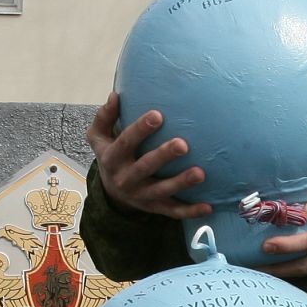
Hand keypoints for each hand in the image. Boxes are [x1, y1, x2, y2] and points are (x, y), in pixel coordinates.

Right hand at [85, 92, 212, 219]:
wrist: (111, 192)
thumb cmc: (111, 154)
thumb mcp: (98, 137)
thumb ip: (104, 116)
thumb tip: (115, 95)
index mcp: (112, 158)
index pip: (125, 142)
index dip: (140, 129)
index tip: (158, 115)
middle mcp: (125, 179)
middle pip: (145, 168)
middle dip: (164, 156)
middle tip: (183, 144)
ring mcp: (141, 195)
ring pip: (162, 191)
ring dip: (181, 183)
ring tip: (200, 173)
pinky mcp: (154, 208)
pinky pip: (172, 211)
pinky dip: (190, 211)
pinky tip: (208, 207)